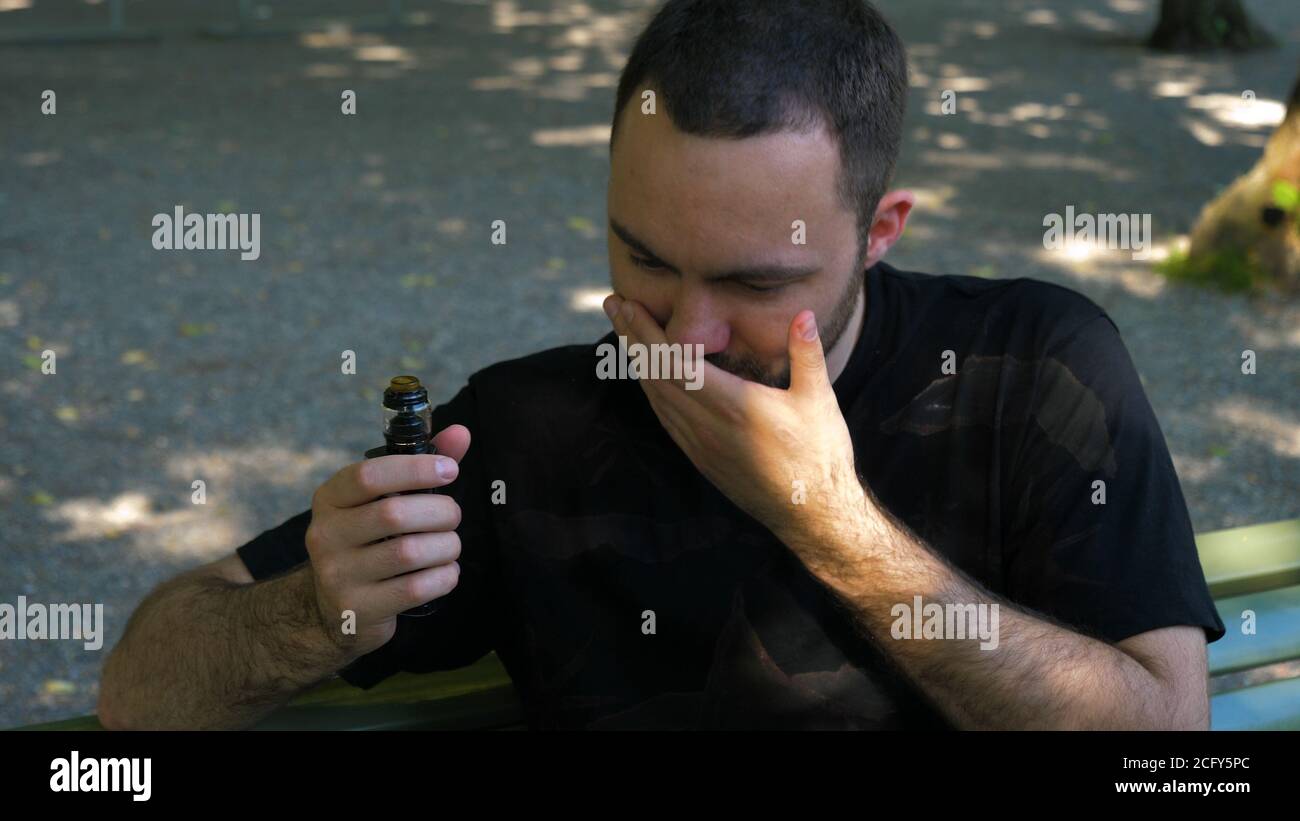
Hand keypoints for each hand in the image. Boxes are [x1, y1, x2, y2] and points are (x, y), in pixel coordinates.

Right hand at [304, 425, 468, 659]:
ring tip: (450, 545)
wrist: (334, 609)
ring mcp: (337, 575)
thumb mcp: (383, 500)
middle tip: (452, 516)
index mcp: (330, 499)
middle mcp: (325, 535)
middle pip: (394, 514)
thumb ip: (420, 466)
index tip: (450, 470)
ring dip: (446, 546)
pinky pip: (416, 589)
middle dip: (440, 512)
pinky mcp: (358, 609)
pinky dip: (444, 577)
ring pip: (409, 552)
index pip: (369, 475)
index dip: (416, 469)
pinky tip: (446, 572)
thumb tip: (461, 433)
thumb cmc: (370, 541)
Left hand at [603, 296, 865, 556]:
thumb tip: (803, 313)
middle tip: (612, 305)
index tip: (629, 304)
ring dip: (636, 361)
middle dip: (632, 337)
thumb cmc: (819, 454)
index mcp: (733, 405)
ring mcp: (699, 445)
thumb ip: (807, 353)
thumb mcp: (819, 400)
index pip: (674, 361)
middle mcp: (707, 425)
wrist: (810, 513)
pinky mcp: (700, 458)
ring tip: (624, 332)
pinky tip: (646, 376)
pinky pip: (665, 418)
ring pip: (655, 397)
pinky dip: (650, 390)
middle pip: (655, 374)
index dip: (647, 331)